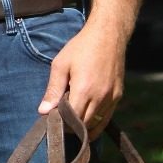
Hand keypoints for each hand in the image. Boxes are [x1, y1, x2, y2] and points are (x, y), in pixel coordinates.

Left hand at [36, 21, 125, 139]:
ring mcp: (112, 98)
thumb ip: (53, 90)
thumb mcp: (61, 65)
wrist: (108, 35)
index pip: (73, 119)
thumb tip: (43, 111)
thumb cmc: (81, 48)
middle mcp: (100, 97)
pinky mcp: (118, 95)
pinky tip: (87, 119)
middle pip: (85, 124)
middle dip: (72, 126)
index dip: (62, 123)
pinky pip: (107, 116)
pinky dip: (97, 122)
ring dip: (85, 126)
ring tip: (72, 121)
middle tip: (61, 121)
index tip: (53, 121)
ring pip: (97, 124)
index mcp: (84, 90)